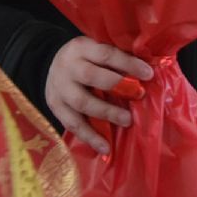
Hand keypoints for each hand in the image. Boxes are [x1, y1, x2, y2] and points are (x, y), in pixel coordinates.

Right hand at [45, 37, 152, 154]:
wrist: (48, 64)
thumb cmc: (83, 59)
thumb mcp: (94, 49)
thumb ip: (114, 59)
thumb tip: (145, 72)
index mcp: (81, 48)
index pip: (106, 54)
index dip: (128, 63)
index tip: (148, 74)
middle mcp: (68, 67)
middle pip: (91, 77)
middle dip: (117, 86)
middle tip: (139, 95)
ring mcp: (59, 88)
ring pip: (82, 102)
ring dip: (106, 113)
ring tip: (127, 121)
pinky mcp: (55, 107)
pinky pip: (73, 124)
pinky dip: (90, 137)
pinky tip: (105, 148)